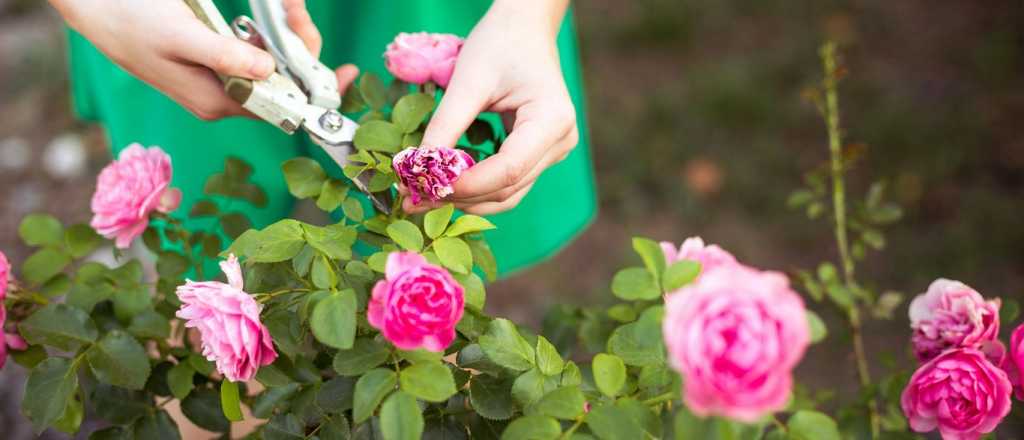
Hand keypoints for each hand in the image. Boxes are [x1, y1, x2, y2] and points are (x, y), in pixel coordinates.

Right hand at [48, 0, 357, 120]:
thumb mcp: (181, 36)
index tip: (346, 71)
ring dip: (286, 36)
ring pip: (272, 64)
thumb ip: (225, 57)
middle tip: (296, 10)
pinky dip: (267, 32)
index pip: (282, 107)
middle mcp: (224, 96)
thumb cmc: (132, 21)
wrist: (94, 6)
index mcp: (218, 101)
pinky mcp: (215, 59)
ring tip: (287, 6)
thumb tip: (270, 72)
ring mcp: (220, 78)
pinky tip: (272, 12)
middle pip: (282, 82)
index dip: (315, 89)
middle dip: (300, 47)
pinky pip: (255, 51)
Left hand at [413, 0, 577, 214]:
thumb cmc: (500, 44)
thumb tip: (418, 167)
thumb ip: (446, 125)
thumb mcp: (468, 80)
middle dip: (461, 196)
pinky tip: (446, 186)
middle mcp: (560, 141)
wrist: (524, 29)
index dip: (468, 185)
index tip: (426, 187)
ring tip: (424, 197)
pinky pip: (509, 182)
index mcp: (552, 119)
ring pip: (509, 193)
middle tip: (413, 199)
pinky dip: (478, 188)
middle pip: (509, 187)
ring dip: (467, 199)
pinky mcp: (540, 154)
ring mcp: (554, 151)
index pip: (509, 168)